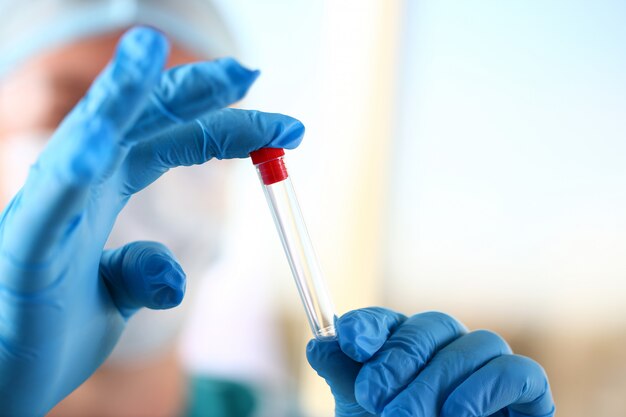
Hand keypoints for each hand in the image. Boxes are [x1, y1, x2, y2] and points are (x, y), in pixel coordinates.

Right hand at [0, 27, 303, 416]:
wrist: (4, 382)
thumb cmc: (51, 332)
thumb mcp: (116, 297)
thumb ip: (144, 274)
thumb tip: (175, 275)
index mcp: (104, 189)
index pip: (171, 141)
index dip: (225, 127)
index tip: (283, 127)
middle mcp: (77, 186)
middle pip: (139, 122)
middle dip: (191, 90)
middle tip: (248, 71)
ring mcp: (48, 212)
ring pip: (85, 140)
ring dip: (117, 94)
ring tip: (148, 47)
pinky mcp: (22, 251)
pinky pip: (48, 208)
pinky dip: (70, 175)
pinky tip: (97, 151)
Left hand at [307, 308, 554, 416]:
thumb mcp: (363, 410)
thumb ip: (344, 375)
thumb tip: (319, 344)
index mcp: (408, 346)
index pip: (389, 321)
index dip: (369, 325)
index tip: (350, 340)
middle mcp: (449, 346)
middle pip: (430, 326)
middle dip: (398, 360)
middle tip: (372, 397)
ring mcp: (488, 364)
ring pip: (473, 345)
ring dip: (435, 381)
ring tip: (405, 416)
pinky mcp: (527, 389)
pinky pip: (516, 371)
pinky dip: (484, 389)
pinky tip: (456, 415)